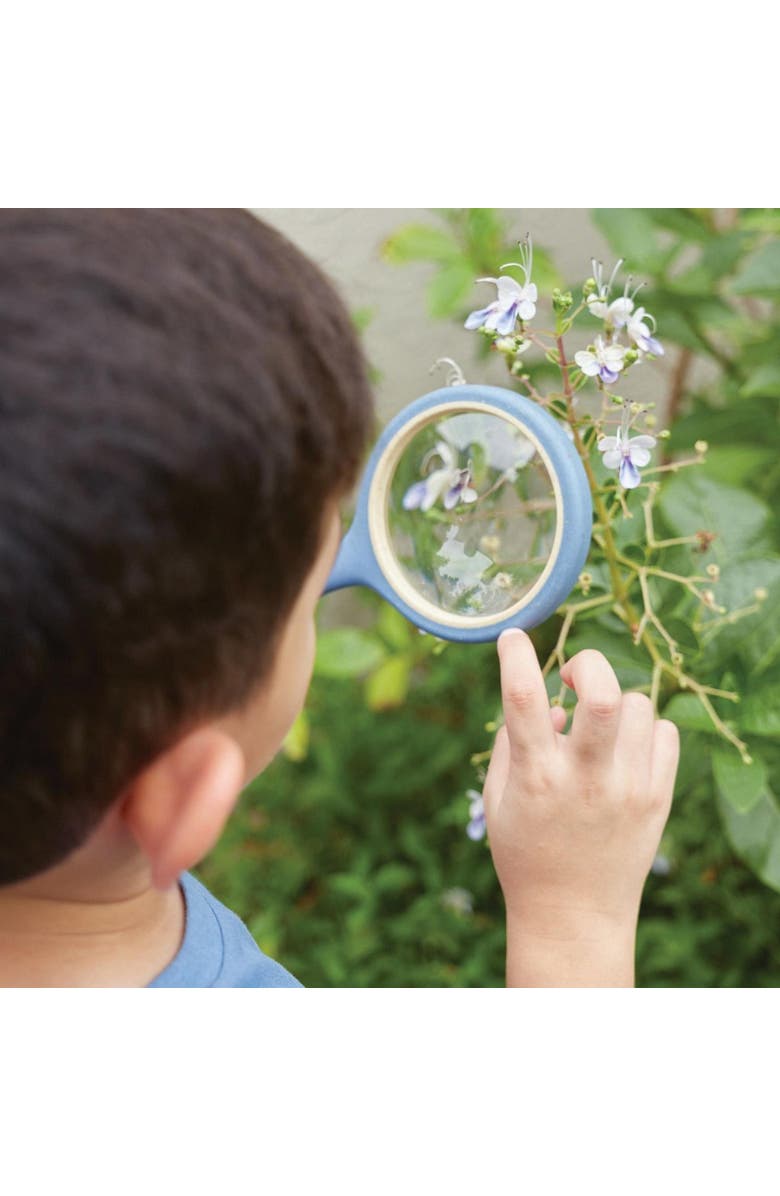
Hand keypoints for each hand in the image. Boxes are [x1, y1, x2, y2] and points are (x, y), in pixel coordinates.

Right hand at [483, 629, 678, 985]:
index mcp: (537, 777)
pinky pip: (665, 732)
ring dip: (613, 703)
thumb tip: (552, 701)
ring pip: (638, 705)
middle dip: (587, 664)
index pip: (522, 699)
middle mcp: (586, 779)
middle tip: (573, 677)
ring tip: (597, 729)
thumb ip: (513, 742)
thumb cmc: (526, 851)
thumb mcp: (498, 798)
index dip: (514, 654)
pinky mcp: (659, 798)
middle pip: (603, 695)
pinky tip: (622, 750)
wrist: (575, 915)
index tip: (512, 636)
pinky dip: (643, 730)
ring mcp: (628, 788)